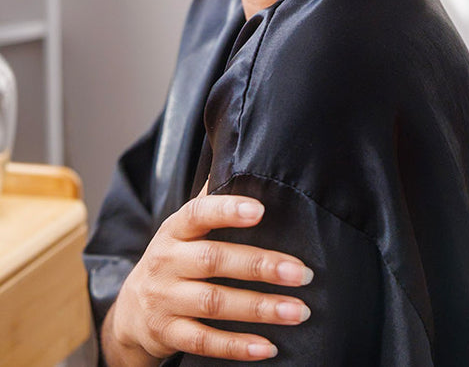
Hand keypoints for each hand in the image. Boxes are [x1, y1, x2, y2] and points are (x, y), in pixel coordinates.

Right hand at [101, 189, 312, 364]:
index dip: (228, 210)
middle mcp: (167, 262)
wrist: (130, 312)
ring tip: (298, 310)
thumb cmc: (173, 259)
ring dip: (260, 308)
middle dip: (261, 265)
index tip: (261, 210)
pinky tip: (268, 346)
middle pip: (215, 260)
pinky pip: (204, 342)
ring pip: (215, 304)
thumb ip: (210, 200)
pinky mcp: (169, 334)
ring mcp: (166, 300)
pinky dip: (237, 346)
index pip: (199, 213)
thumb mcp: (183, 229)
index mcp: (175, 230)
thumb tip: (241, 158)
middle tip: (301, 272)